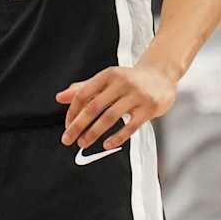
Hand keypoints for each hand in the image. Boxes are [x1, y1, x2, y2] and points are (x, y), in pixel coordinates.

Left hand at [56, 61, 175, 152]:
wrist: (161, 77)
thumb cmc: (129, 80)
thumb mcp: (106, 80)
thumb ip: (83, 89)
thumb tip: (59, 98)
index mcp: (108, 75)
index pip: (84, 94)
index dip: (72, 112)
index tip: (67, 126)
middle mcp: (122, 83)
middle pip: (94, 107)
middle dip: (78, 125)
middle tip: (67, 139)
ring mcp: (137, 95)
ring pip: (110, 117)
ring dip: (93, 133)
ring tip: (83, 143)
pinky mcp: (149, 108)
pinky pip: (130, 126)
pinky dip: (117, 137)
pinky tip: (106, 145)